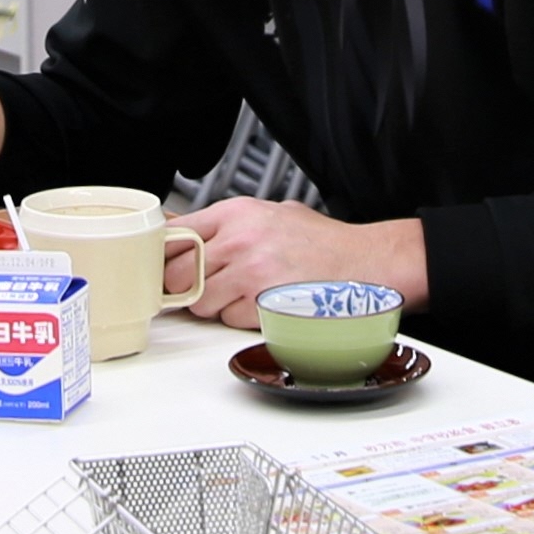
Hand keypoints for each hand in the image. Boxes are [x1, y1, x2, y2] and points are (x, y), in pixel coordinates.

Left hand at [175, 200, 426, 328]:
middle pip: (179, 274)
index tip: (164, 268)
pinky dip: (240, 319)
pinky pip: (229, 320)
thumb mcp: (272, 214)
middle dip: (188, 286)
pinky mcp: (264, 306)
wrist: (368, 264)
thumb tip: (183, 232)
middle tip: (206, 287)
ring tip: (244, 294)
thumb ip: (227, 224)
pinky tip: (263, 305)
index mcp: (238, 213)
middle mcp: (241, 240)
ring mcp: (252, 274)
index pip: (176, 235)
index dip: (166, 257)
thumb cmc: (324, 244)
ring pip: (201, 302)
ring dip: (215, 306)